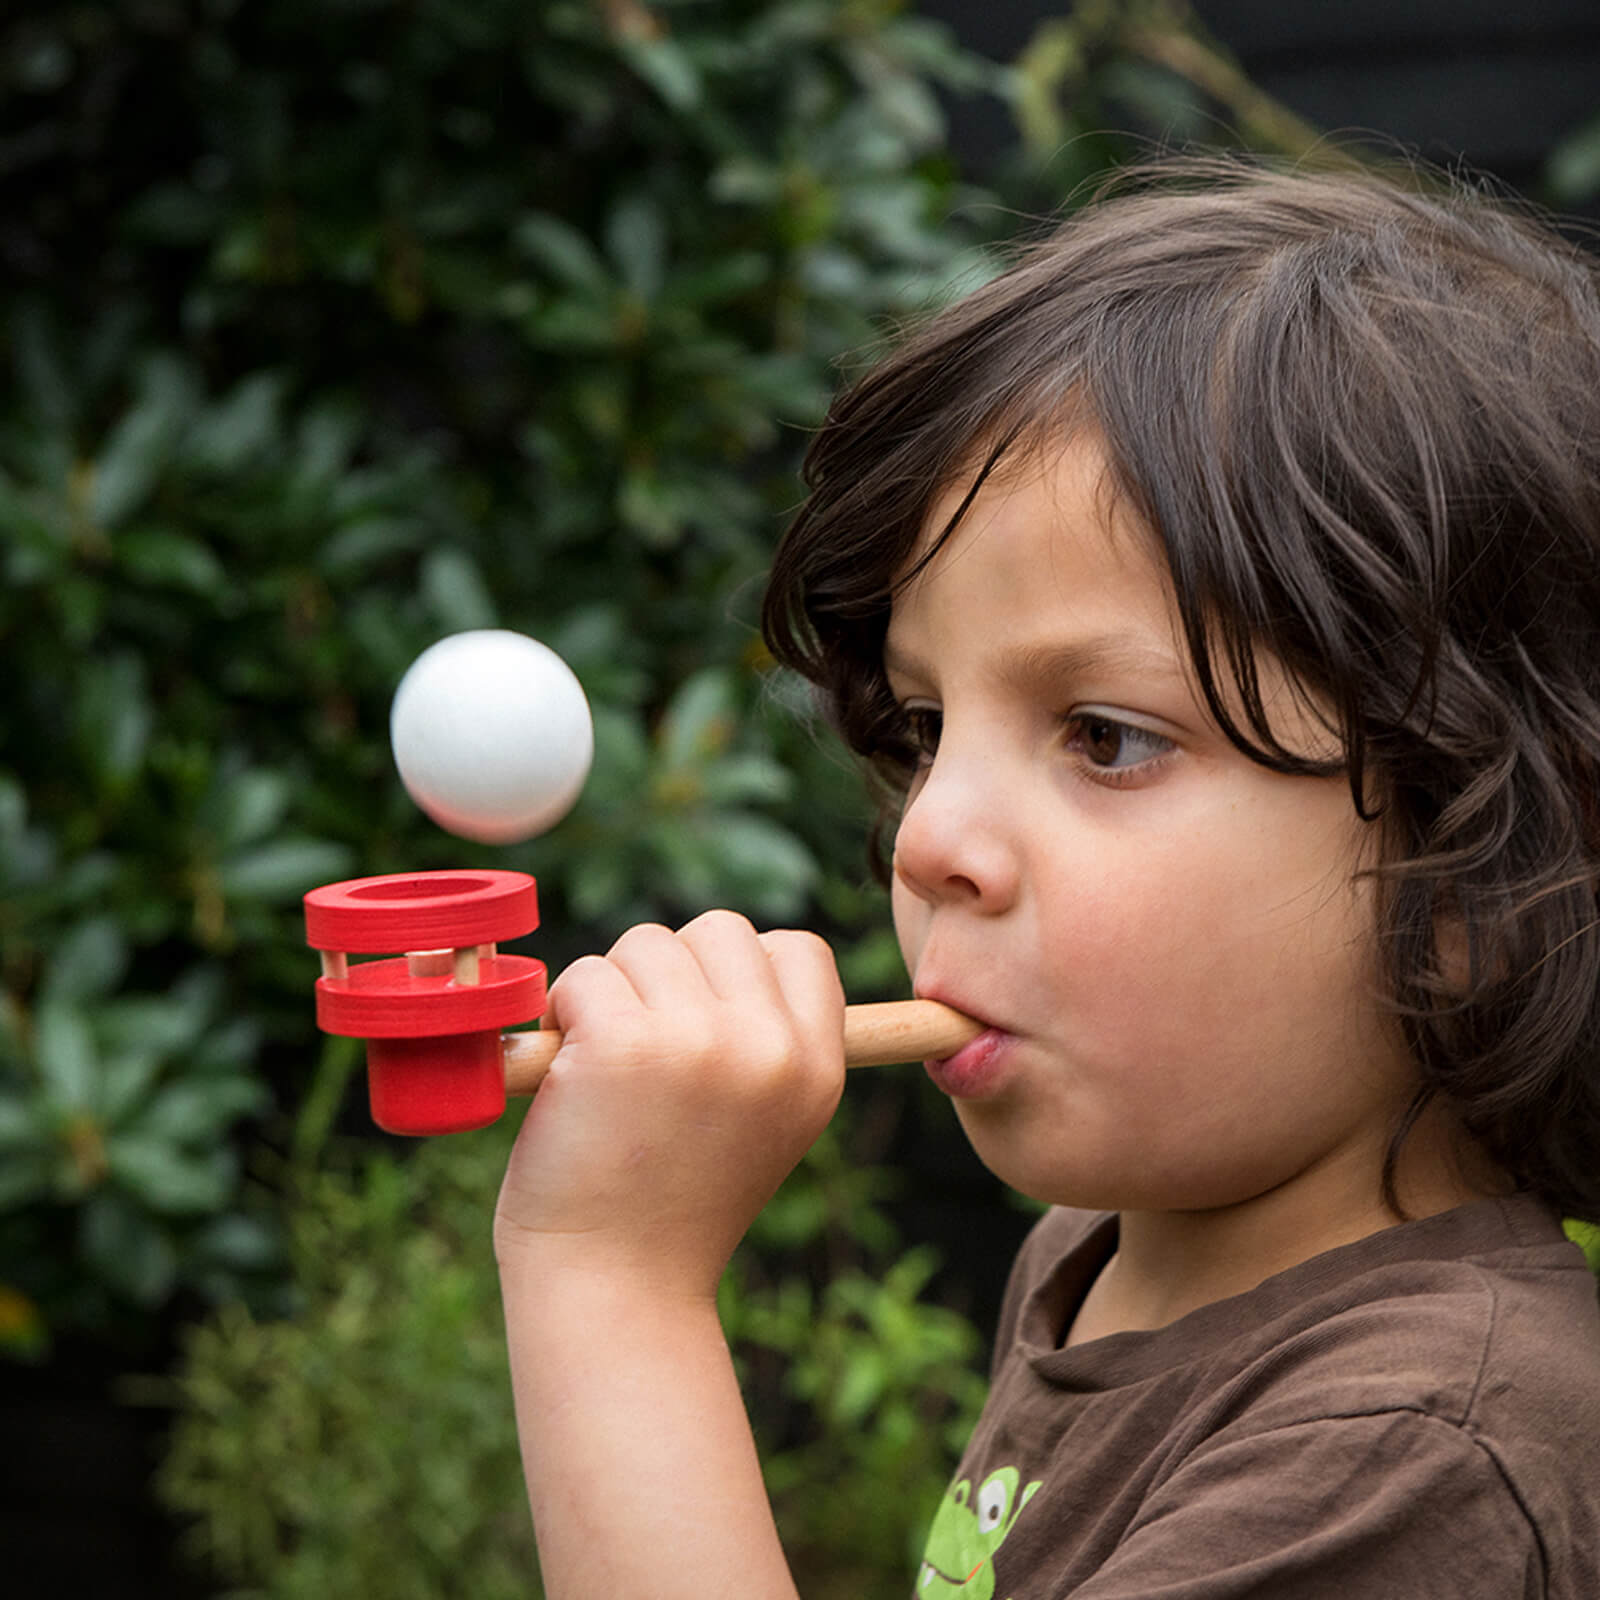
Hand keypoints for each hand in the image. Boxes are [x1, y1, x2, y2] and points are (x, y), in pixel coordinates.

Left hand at [493, 910, 845, 1300]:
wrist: (615, 1292)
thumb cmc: (673, 1207)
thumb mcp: (769, 1125)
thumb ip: (772, 1042)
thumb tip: (751, 955)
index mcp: (818, 1068)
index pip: (799, 951)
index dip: (741, 972)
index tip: (704, 1023)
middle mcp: (770, 1048)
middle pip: (719, 931)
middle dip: (669, 974)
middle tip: (645, 1051)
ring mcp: (699, 1040)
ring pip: (645, 944)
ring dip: (610, 992)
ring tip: (605, 1071)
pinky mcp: (622, 1043)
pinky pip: (585, 977)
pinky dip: (561, 1014)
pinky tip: (568, 1077)